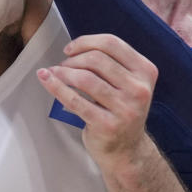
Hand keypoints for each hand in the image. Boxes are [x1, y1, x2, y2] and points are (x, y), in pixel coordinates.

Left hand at [36, 33, 157, 165]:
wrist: (126, 150)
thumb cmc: (121, 110)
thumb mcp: (128, 83)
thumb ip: (112, 63)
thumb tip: (74, 48)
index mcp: (146, 72)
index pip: (112, 43)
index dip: (86, 42)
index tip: (70, 49)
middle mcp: (139, 89)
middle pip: (97, 59)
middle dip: (73, 59)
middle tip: (62, 66)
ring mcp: (125, 109)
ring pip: (85, 78)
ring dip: (63, 72)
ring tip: (55, 74)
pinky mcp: (107, 125)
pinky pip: (74, 100)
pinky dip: (56, 87)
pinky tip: (46, 79)